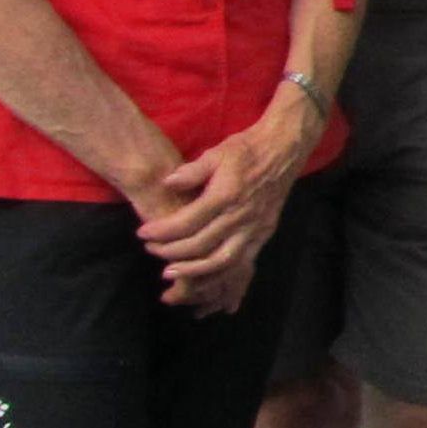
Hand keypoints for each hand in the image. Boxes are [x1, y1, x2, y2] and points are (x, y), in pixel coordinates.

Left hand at [141, 99, 308, 304]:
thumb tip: (167, 183)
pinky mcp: (264, 234)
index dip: (162, 231)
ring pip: (223, 261)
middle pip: (201, 245)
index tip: (142, 233)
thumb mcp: (216, 153)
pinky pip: (242, 263)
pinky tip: (203, 278)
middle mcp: (241, 216)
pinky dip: (221, 275)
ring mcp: (255, 228)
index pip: (188, 221)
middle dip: (172, 252)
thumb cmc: (246, 149)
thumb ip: (191, 171)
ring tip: (171, 272)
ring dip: (194, 271)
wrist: (284, 150)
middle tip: (151, 250)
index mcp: (226, 194)